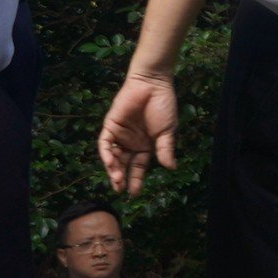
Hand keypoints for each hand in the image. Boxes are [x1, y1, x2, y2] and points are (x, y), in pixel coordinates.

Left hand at [99, 72, 178, 194]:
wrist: (152, 85)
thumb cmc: (163, 106)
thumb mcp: (167, 131)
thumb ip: (165, 149)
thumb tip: (171, 168)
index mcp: (146, 145)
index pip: (139, 167)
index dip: (136, 179)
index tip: (134, 193)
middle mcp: (131, 143)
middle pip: (124, 165)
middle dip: (122, 178)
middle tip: (121, 190)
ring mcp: (119, 135)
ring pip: (113, 157)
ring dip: (113, 168)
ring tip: (117, 179)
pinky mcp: (110, 126)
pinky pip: (105, 143)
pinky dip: (107, 154)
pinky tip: (111, 163)